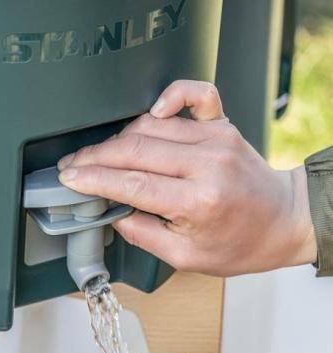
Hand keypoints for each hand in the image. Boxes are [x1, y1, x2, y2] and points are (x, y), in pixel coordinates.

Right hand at [57, 80, 316, 275]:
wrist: (283, 221)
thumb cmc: (239, 244)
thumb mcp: (186, 257)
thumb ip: (144, 234)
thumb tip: (113, 212)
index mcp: (198, 201)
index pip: (132, 183)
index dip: (93, 179)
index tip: (69, 178)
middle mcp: (207, 163)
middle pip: (134, 149)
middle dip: (94, 157)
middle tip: (71, 165)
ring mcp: (216, 138)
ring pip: (151, 125)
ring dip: (117, 137)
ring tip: (97, 154)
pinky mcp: (222, 125)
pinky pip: (196, 95)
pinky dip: (170, 95)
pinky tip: (153, 109)